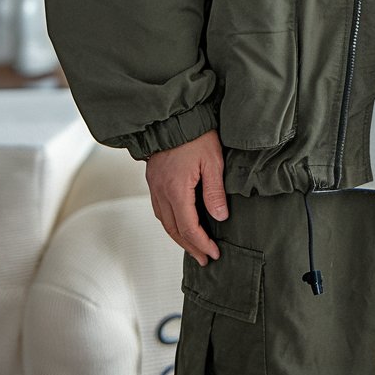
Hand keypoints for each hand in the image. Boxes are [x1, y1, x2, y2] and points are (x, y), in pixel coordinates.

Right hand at [145, 128, 228, 265]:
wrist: (174, 116)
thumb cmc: (196, 135)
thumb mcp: (213, 161)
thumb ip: (215, 192)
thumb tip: (220, 217)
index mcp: (176, 189)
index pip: (188, 227)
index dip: (201, 243)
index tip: (214, 253)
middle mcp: (161, 191)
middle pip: (174, 229)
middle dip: (190, 246)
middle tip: (205, 258)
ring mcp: (155, 186)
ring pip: (165, 221)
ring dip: (179, 237)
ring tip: (194, 247)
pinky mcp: (154, 180)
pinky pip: (160, 209)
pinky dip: (171, 222)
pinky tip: (180, 224)